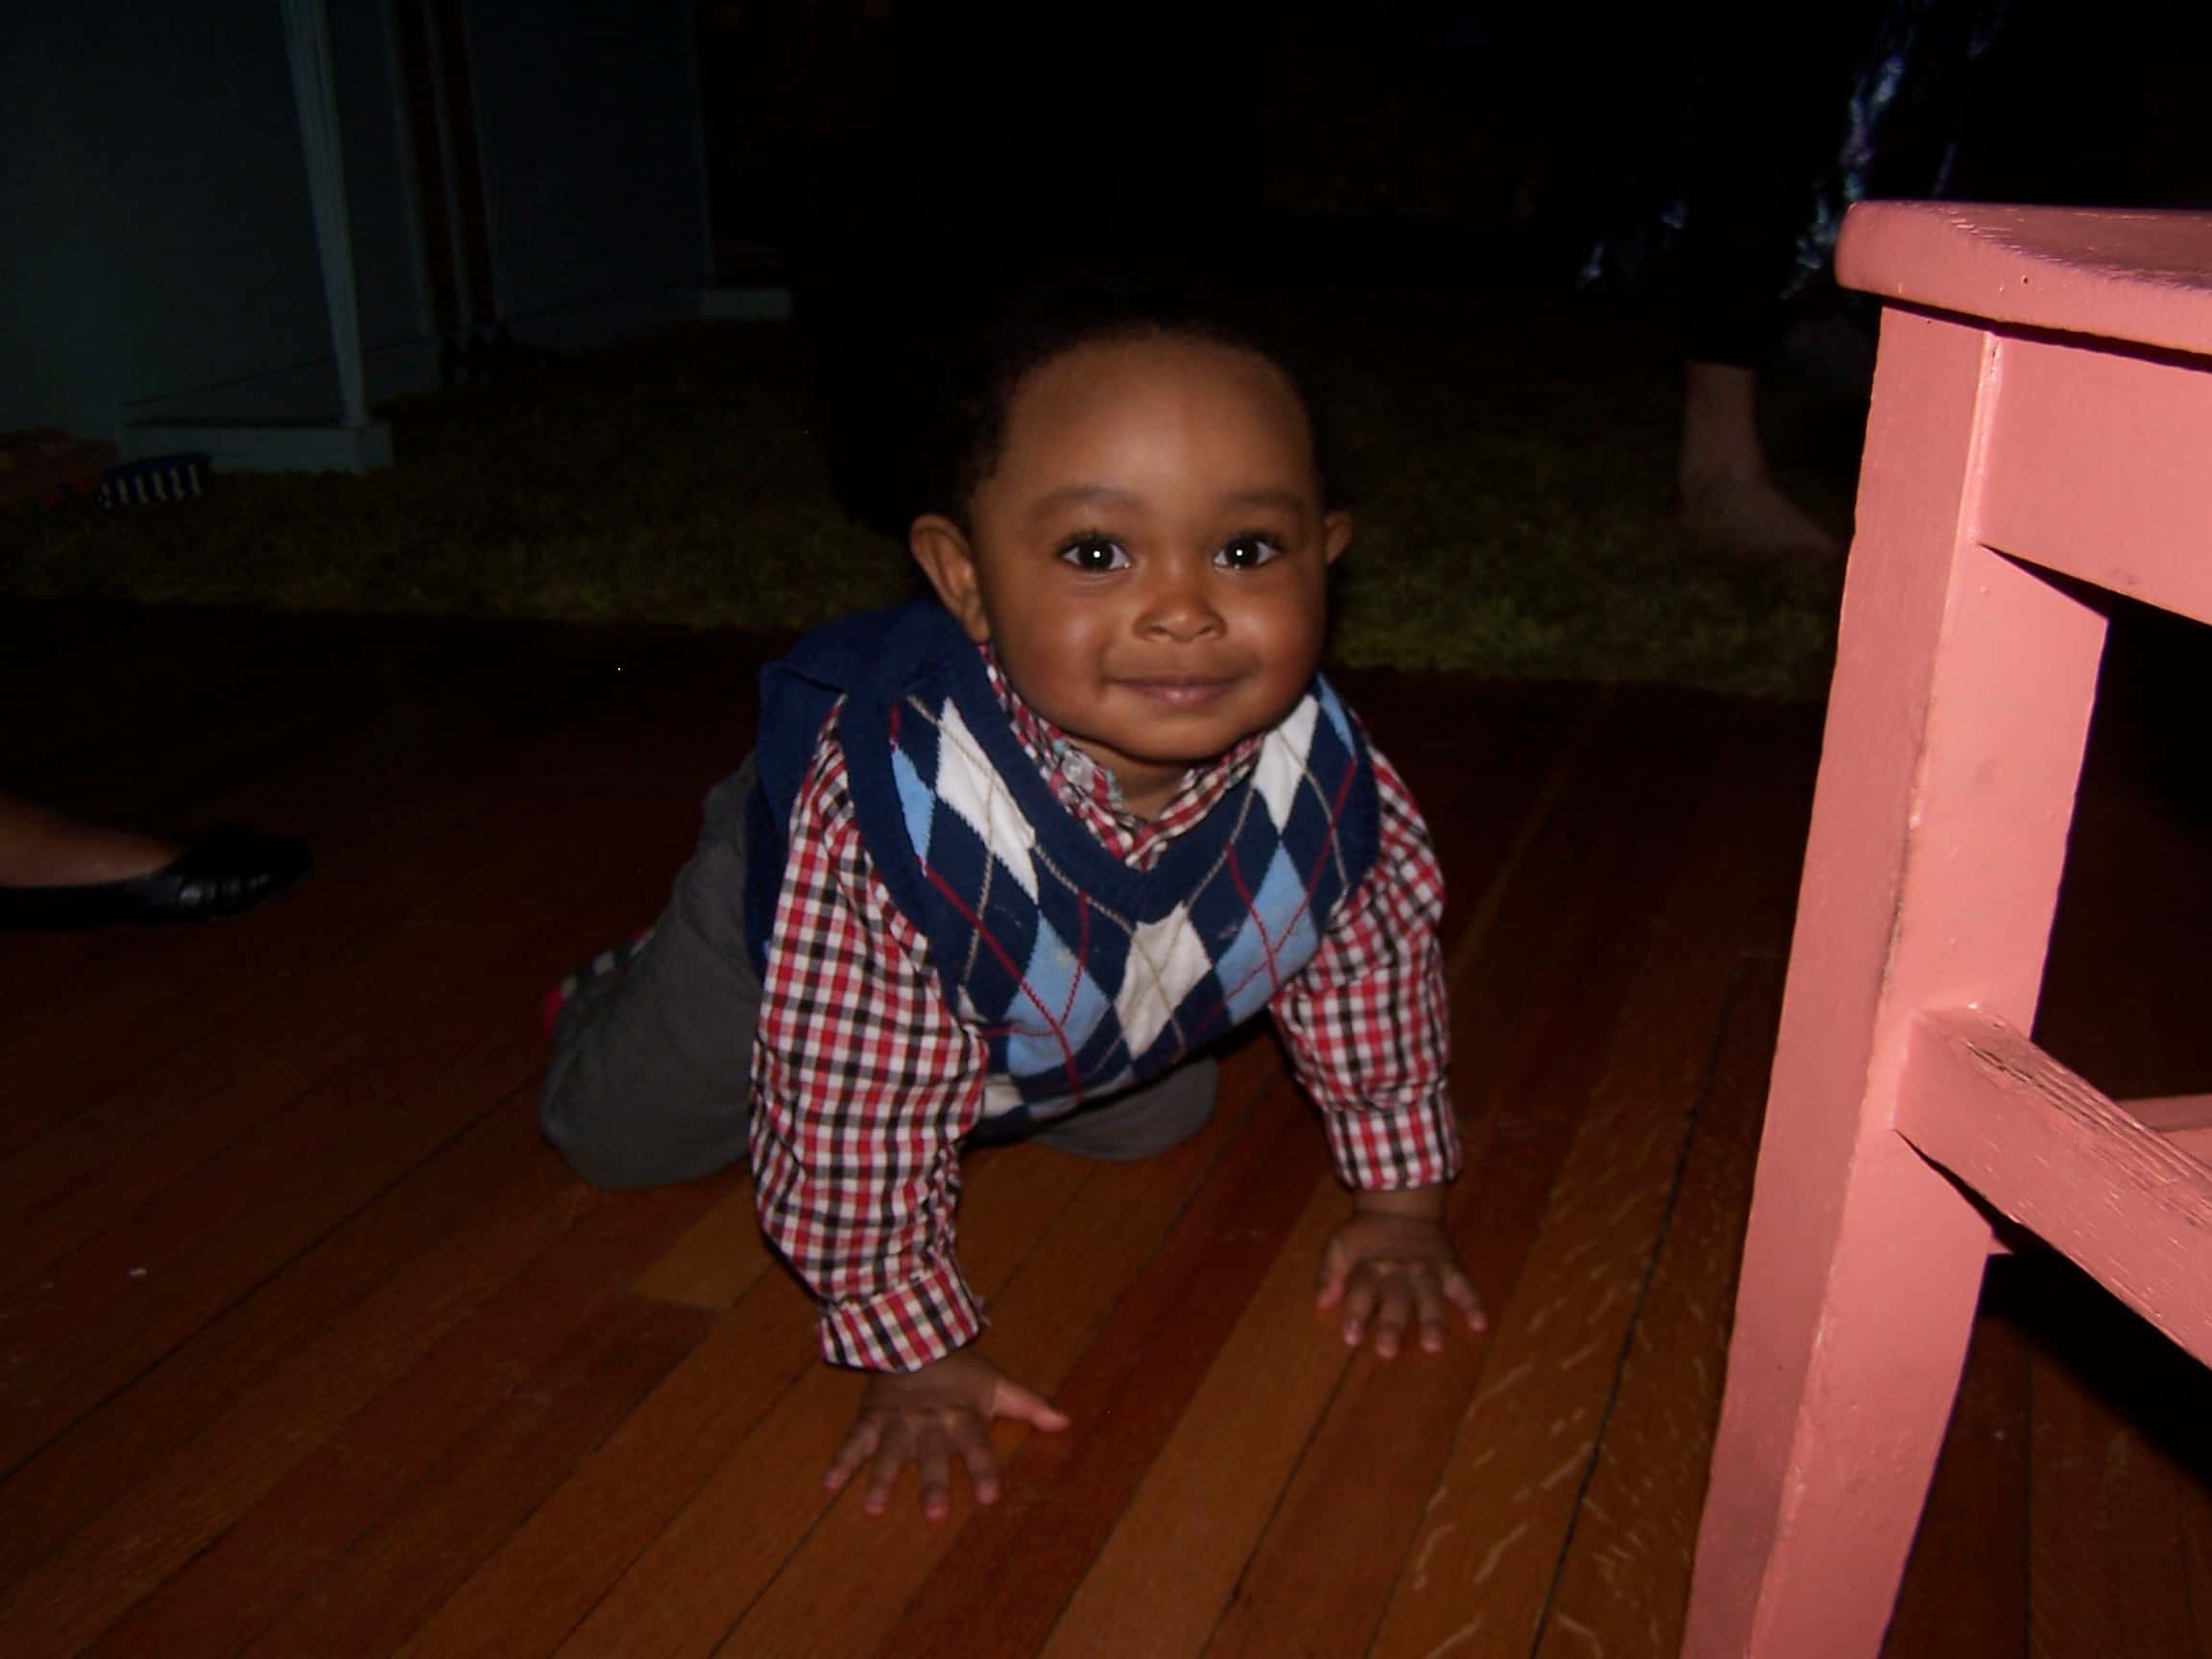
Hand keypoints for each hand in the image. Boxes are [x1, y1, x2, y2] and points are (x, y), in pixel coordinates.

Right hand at [824, 1348, 1069, 1520]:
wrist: (912, 1335)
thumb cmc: (959, 1370)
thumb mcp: (996, 1384)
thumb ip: (1028, 1405)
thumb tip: (1066, 1422)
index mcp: (960, 1416)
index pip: (975, 1445)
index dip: (982, 1470)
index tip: (989, 1498)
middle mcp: (929, 1423)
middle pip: (932, 1456)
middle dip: (934, 1483)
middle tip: (935, 1514)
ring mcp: (897, 1423)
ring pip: (890, 1453)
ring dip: (882, 1479)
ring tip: (874, 1508)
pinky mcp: (871, 1420)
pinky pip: (854, 1442)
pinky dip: (841, 1462)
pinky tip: (828, 1485)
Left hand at [1316, 1186, 1486, 1358]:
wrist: (1403, 1202)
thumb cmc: (1368, 1233)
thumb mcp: (1340, 1244)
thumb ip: (1329, 1273)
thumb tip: (1321, 1303)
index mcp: (1371, 1266)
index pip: (1362, 1290)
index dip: (1356, 1312)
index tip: (1352, 1337)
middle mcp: (1400, 1270)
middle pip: (1396, 1298)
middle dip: (1392, 1324)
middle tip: (1387, 1351)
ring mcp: (1428, 1270)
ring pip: (1430, 1296)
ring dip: (1432, 1320)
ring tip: (1433, 1345)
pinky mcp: (1450, 1267)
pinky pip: (1464, 1286)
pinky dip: (1473, 1304)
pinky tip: (1480, 1324)